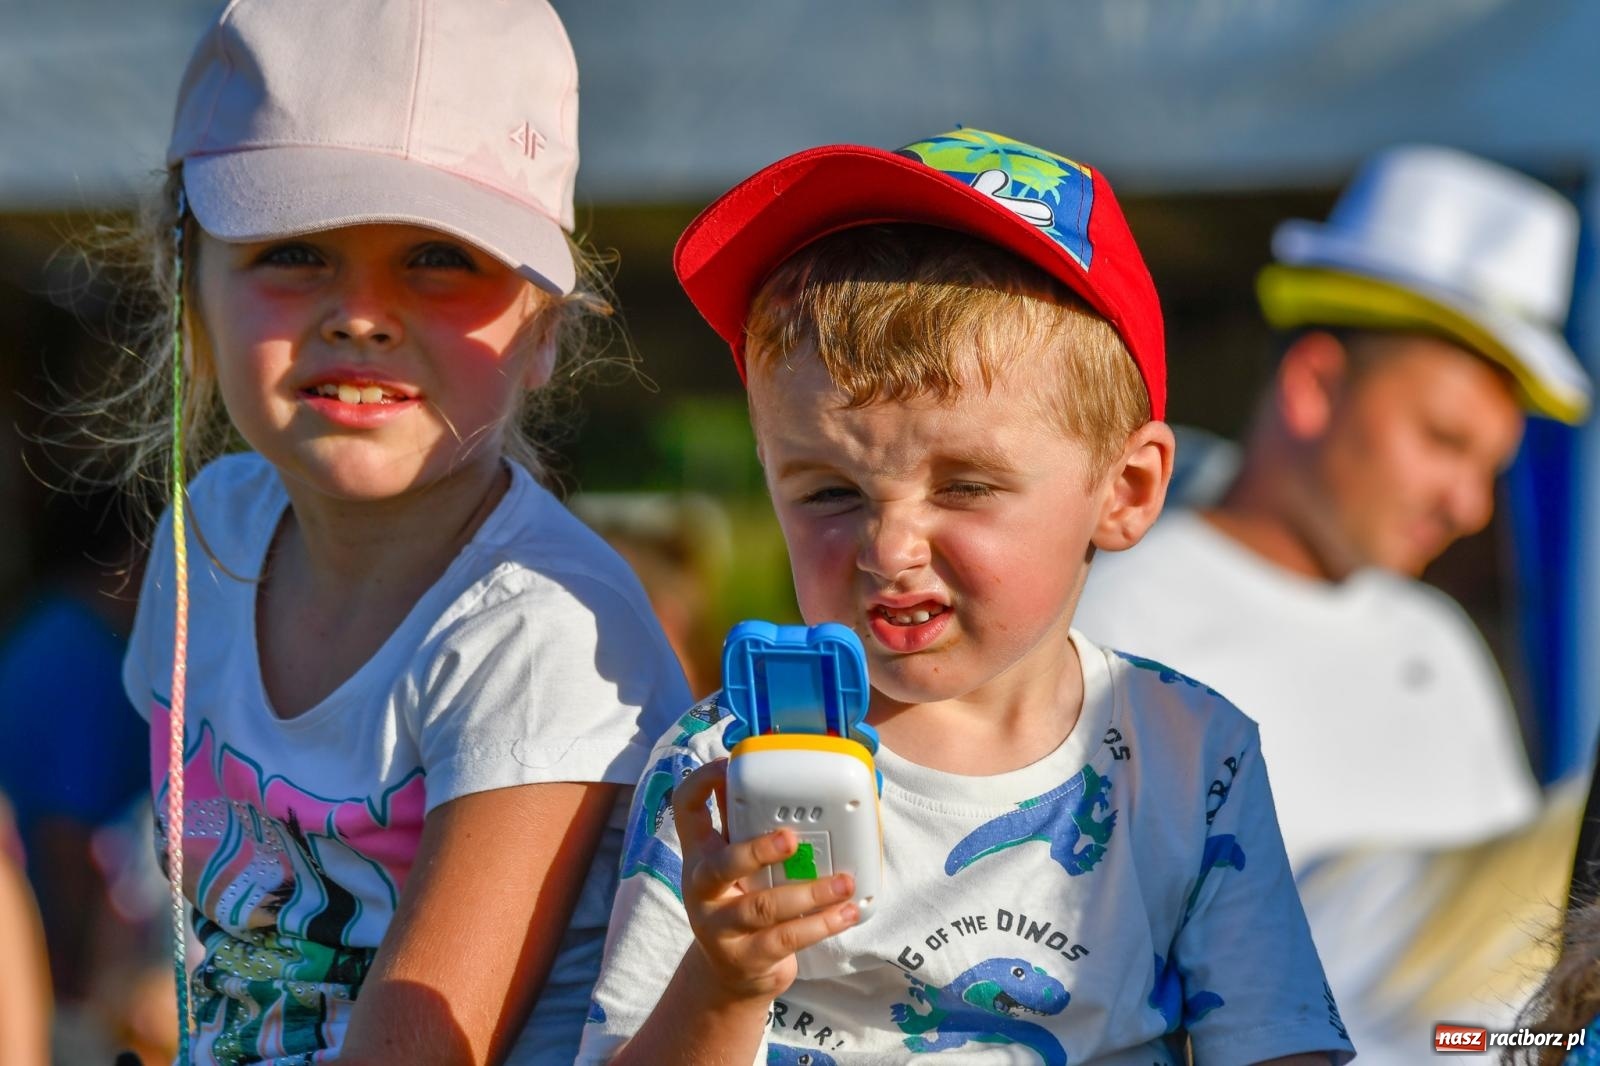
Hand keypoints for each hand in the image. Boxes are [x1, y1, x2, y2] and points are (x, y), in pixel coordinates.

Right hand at [672, 759, 859, 1002]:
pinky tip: (845, 912)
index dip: (701, 783)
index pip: (685, 809)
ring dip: (809, 893)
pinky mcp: (747, 957)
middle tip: (792, 839)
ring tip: (843, 883)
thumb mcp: (737, 862)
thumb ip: (751, 825)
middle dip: (756, 851)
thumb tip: (781, 777)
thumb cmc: (742, 902)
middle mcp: (703, 889)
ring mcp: (721, 927)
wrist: (730, 974)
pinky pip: (787, 938)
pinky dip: (822, 924)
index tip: (728, 765)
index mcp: (701, 854)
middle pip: (720, 866)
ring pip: (762, 907)